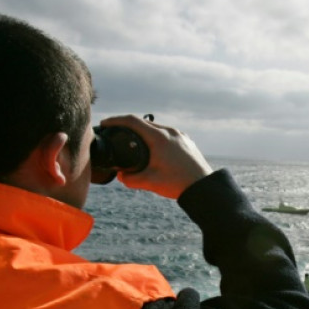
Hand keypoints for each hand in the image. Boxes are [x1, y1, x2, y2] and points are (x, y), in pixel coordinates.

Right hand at [97, 115, 212, 198]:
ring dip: (143, 132)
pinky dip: (156, 137)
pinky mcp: (186, 141)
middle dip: (128, 126)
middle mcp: (170, 132)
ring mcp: (180, 135)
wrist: (203, 187)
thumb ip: (130, 179)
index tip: (105, 123)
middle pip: (144, 123)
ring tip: (133, 141)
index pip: (132, 121)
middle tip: (116, 132)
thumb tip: (120, 176)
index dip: (116, 121)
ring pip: (156, 128)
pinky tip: (153, 148)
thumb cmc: (177, 184)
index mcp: (158, 137)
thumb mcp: (149, 182)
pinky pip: (167, 134)